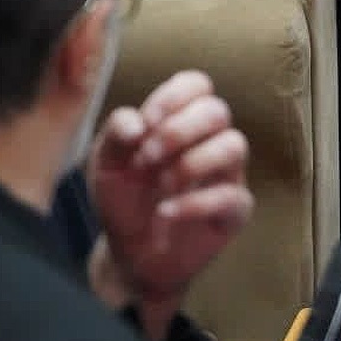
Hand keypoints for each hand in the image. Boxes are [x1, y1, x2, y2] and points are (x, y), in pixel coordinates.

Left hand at [87, 71, 252, 340]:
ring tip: (162, 185)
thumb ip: (115, 135)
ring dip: (191, 162)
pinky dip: (194, 203)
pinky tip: (166, 212)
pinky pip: (232, 196)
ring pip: (234, 145)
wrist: (131, 255)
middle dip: (179, 130)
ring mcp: (227, 176)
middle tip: (147, 158)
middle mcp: (210, 143)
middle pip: (218, 111)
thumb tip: (136, 123)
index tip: (147, 123)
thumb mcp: (106, 166)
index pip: (197, 85)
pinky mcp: (234, 212)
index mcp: (181, 122)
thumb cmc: (124, 201)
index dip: (173, 97)